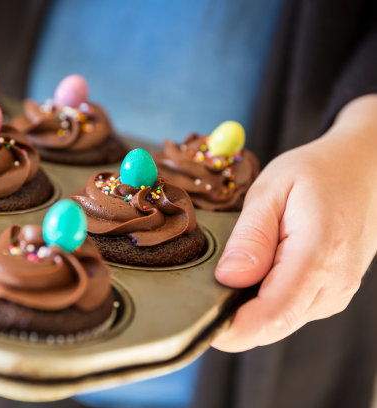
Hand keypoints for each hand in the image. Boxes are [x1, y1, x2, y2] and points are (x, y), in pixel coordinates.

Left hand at [211, 94, 376, 352]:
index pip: (273, 315)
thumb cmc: (317, 172)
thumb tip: (228, 279)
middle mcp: (333, 285)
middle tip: (200, 291)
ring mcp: (336, 293)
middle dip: (232, 319)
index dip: (233, 329)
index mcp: (318, 256)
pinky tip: (257, 270)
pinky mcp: (332, 294)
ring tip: (233, 269)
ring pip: (280, 322)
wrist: (365, 169)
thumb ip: (251, 236)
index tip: (199, 319)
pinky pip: (290, 309)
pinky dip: (265, 299)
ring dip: (249, 308)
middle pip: (273, 326)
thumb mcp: (272, 189)